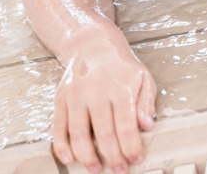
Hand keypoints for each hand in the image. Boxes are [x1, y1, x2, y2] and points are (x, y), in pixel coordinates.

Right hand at [52, 38, 156, 173]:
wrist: (93, 45)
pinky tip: (70, 158)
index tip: (136, 159)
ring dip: (87, 157)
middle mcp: (97, 91)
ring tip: (96, 168)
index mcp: (121, 87)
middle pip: (104, 133)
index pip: (126, 125)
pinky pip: (59, 127)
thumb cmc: (121, 66)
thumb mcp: (142, 77)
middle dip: (113, 157)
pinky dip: (62, 146)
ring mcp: (77, 95)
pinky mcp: (61, 98)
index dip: (131, 147)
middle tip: (120, 170)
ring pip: (79, 134)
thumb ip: (146, 102)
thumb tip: (147, 125)